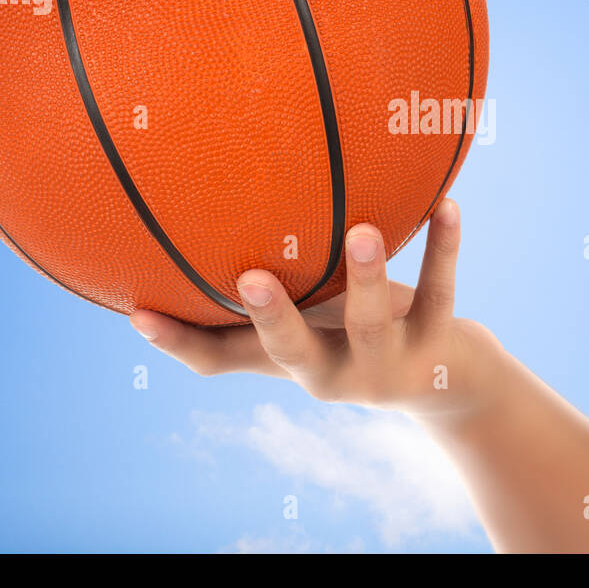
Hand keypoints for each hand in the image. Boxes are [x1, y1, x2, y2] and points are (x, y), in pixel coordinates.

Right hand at [130, 199, 505, 423]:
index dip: (180, 343)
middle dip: (272, 319)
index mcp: (288, 362)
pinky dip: (443, 249)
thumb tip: (189, 229)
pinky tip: (448, 206)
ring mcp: (385, 363)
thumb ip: (262, 290)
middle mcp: (331, 374)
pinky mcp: (436, 342)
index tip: (140, 313)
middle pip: (293, 352)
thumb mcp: (305, 318)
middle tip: (249, 279)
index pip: (221, 361)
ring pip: (371, 324)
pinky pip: (439, 292)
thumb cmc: (353, 336)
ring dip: (367, 278)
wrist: (444, 381)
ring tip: (362, 232)